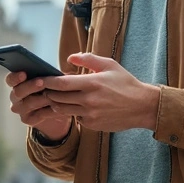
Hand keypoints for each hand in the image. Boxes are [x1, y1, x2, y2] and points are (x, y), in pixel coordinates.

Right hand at [5, 71, 72, 142]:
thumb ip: (46, 74)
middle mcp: (15, 97)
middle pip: (18, 92)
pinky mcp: (28, 120)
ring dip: (42, 98)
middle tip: (42, 82)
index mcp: (17, 84)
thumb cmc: (51, 89)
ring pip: (29, 103)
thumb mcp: (49, 79)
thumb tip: (51, 69)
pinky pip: (38, 115)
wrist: (57, 110)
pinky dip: (49, 110)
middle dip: (30, 86)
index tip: (23, 74)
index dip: (15, 77)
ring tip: (54, 95)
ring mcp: (20, 110)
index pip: (11, 79)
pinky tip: (57, 107)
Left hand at [39, 54, 160, 132]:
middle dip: (48, 93)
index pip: (61, 83)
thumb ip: (88, 59)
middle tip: (44, 88)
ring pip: (63, 110)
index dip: (48, 81)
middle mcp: (89, 100)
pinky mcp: (92, 125)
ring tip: (54, 97)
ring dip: (55, 103)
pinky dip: (71, 112)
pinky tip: (74, 106)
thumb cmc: (125, 83)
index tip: (41, 78)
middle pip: (58, 98)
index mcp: (92, 83)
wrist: (142, 107)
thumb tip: (70, 58)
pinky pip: (75, 118)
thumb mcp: (110, 65)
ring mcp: (90, 114)